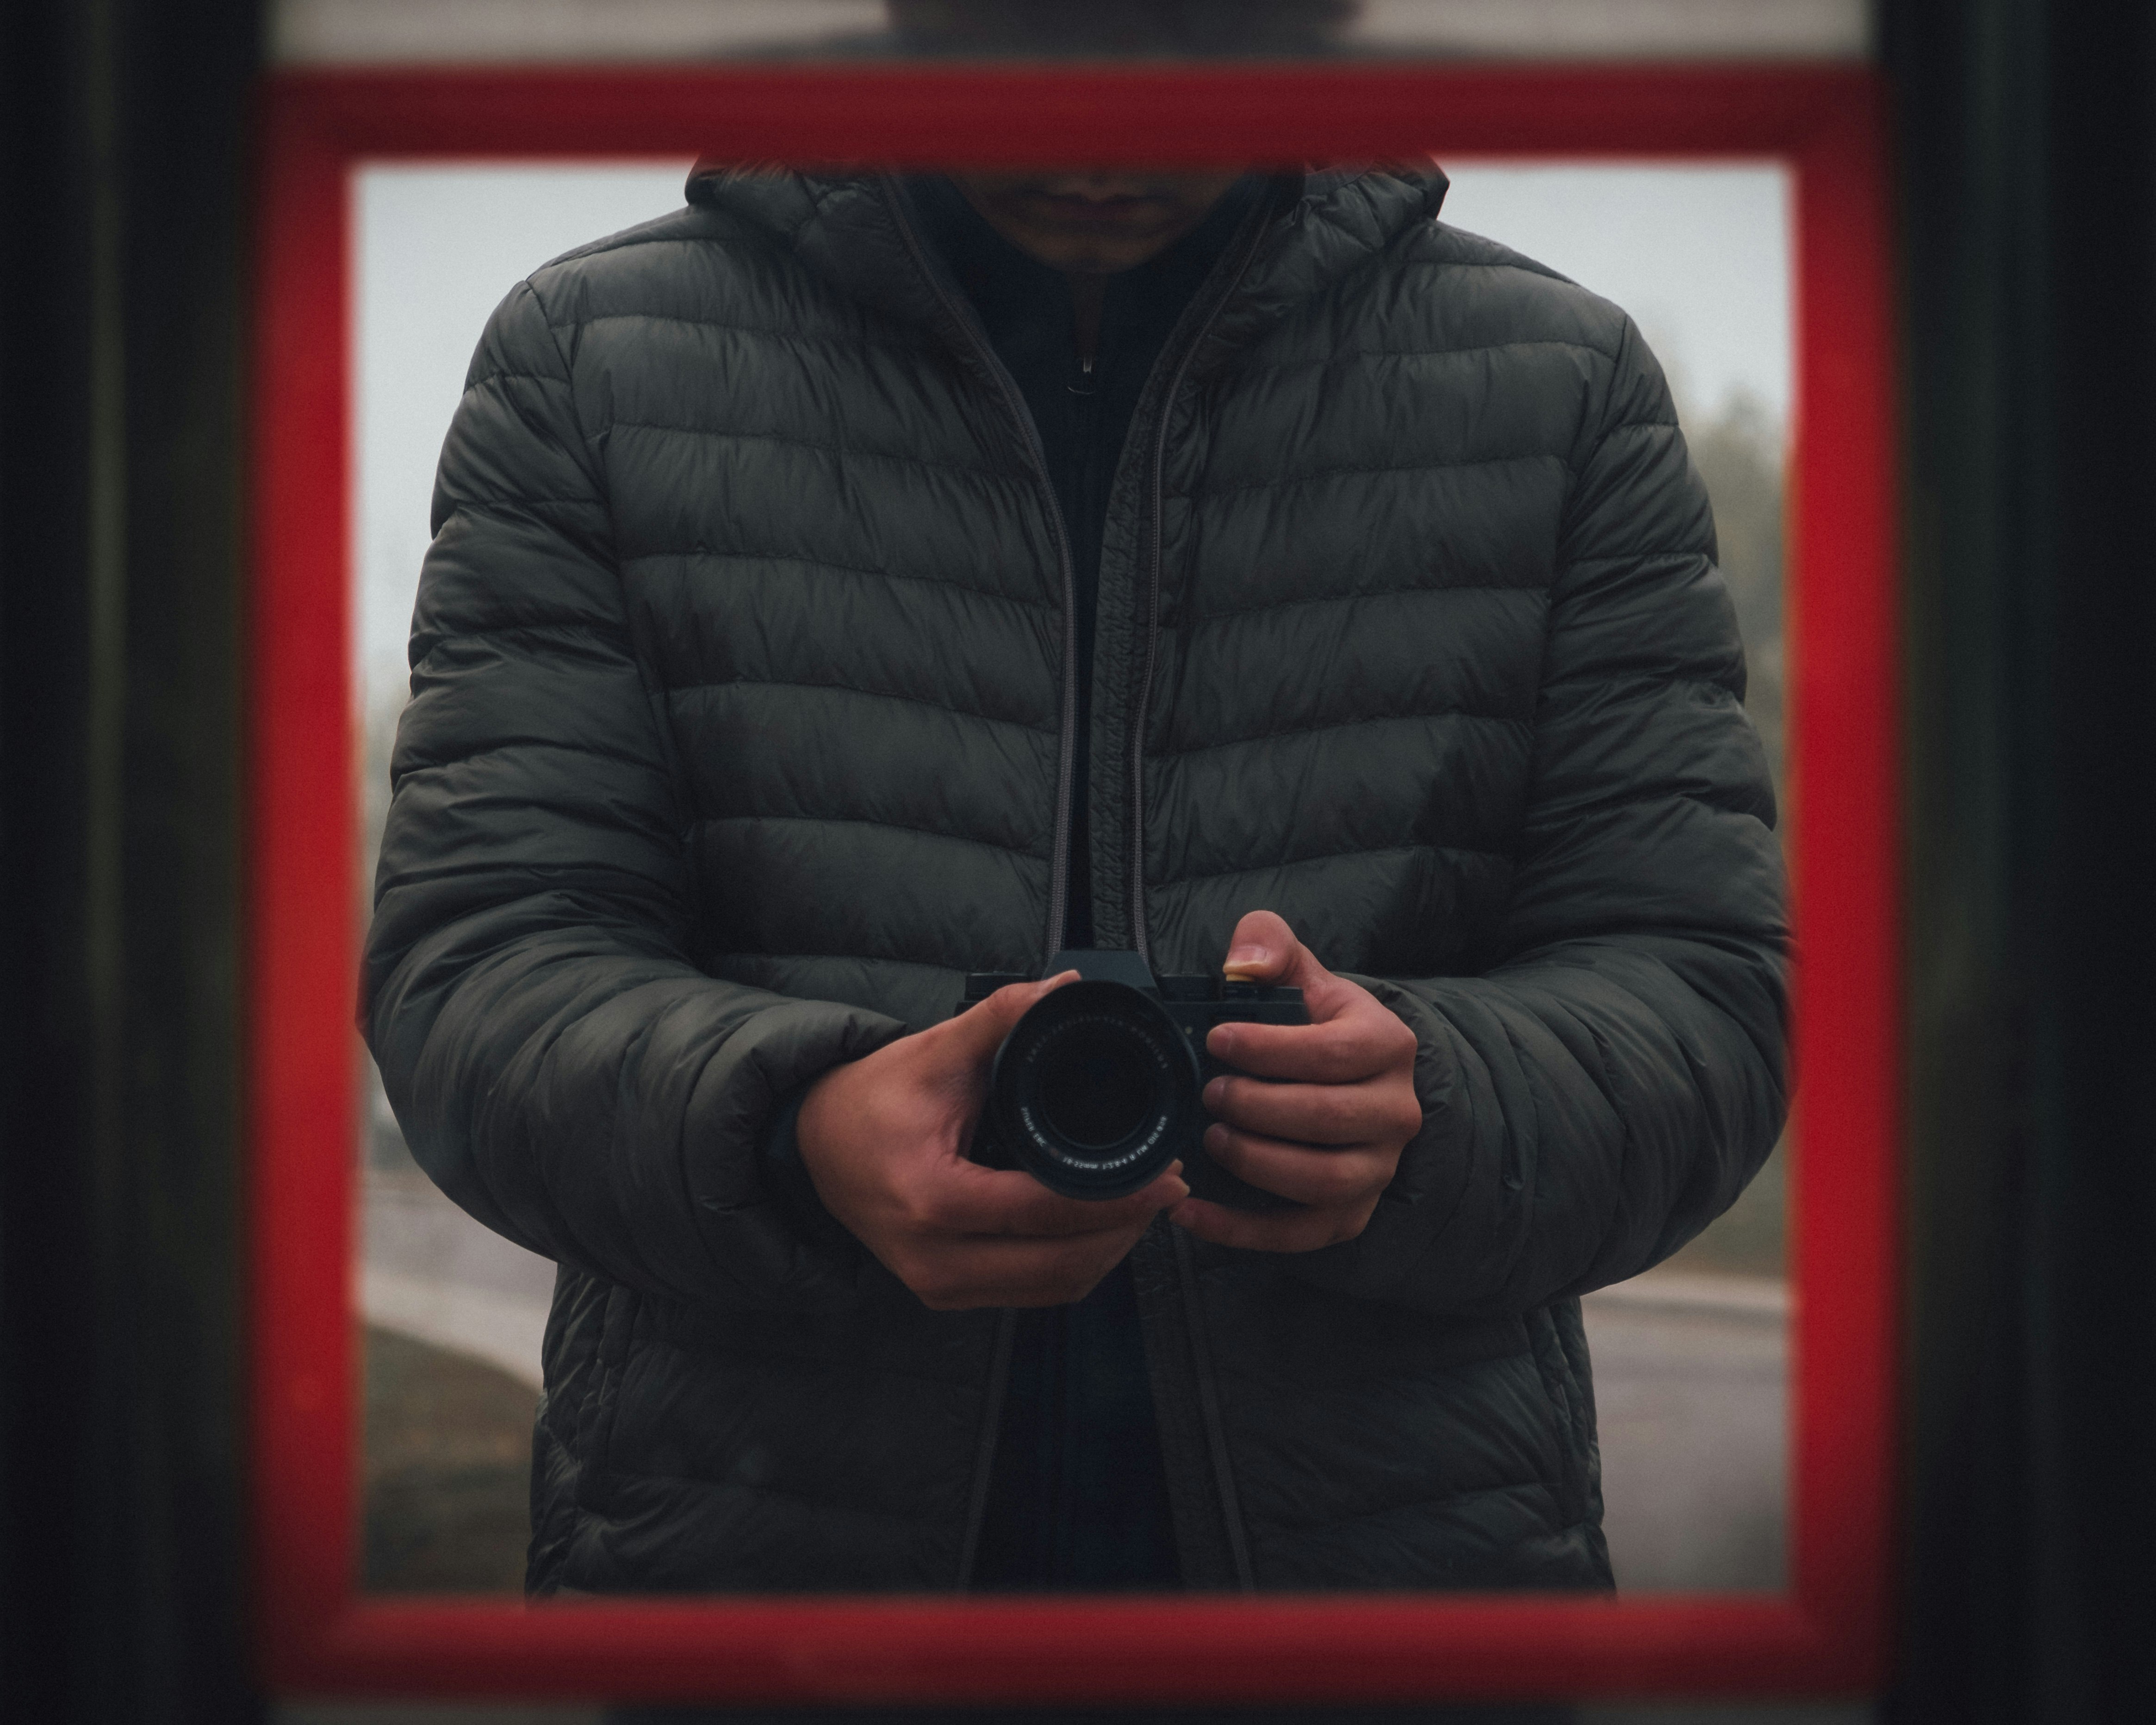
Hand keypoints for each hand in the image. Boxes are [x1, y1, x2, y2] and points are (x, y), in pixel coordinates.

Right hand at [795, 973, 1187, 1309]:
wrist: (811, 1145)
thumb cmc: (872, 1098)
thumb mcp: (934, 1051)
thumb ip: (1001, 1017)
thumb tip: (1068, 986)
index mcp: (931, 1198)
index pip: (1044, 1212)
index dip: (1116, 1197)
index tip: (1165, 1173)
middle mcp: (933, 1256)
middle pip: (1058, 1264)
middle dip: (1125, 1229)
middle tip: (1168, 1188)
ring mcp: (937, 1285)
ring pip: (1051, 1289)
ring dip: (1107, 1253)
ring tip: (1144, 1206)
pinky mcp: (943, 1294)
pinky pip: (1029, 1295)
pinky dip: (1074, 1267)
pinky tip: (1103, 1231)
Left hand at [1171, 910, 1421, 1252]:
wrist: (1351, 1078)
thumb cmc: (1315, 1023)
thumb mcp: (1299, 972)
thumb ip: (1268, 944)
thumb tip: (1242, 963)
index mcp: (1387, 1045)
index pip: (1334, 1053)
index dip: (1269, 1049)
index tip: (1216, 1040)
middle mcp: (1395, 1112)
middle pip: (1327, 1118)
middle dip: (1257, 1107)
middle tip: (1210, 1093)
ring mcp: (1377, 1169)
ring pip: (1322, 1181)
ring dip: (1257, 1163)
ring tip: (1212, 1138)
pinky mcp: (1348, 1214)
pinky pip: (1299, 1234)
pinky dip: (1240, 1231)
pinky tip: (1189, 1212)